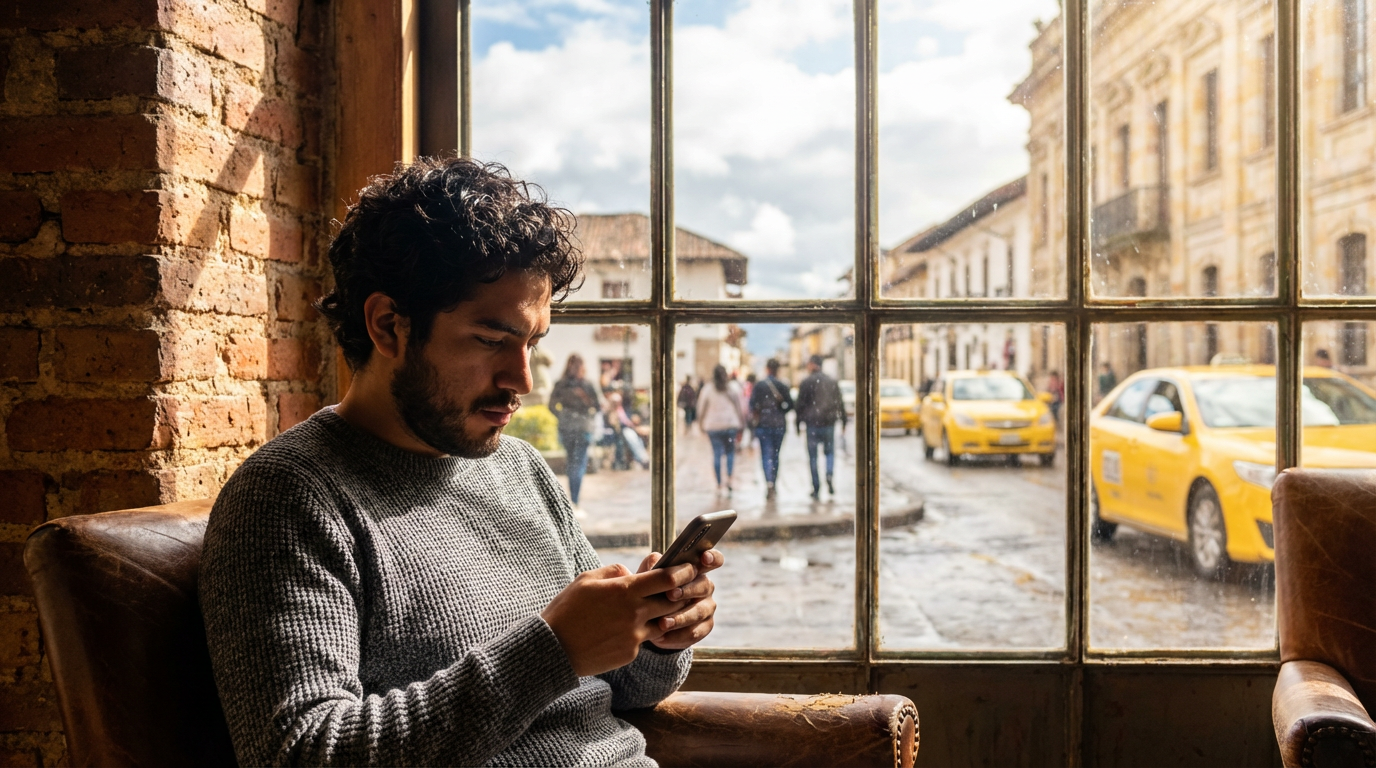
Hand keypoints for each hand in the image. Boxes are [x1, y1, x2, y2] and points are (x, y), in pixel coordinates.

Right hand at [541, 561, 697, 676]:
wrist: (553, 648)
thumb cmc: (566, 609)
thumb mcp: (586, 579)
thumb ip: (614, 571)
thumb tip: (631, 573)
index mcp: (624, 590)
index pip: (666, 578)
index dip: (682, 572)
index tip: (690, 568)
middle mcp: (634, 613)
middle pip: (672, 601)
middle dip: (681, 593)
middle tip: (683, 588)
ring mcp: (634, 635)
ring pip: (662, 622)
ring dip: (662, 615)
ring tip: (653, 610)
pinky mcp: (630, 653)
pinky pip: (643, 640)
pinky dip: (640, 633)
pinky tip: (624, 630)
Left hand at [637, 549, 722, 650]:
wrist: (649, 620)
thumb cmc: (650, 591)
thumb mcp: (646, 577)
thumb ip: (650, 567)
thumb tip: (655, 562)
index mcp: (695, 569)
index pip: (713, 559)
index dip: (712, 557)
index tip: (703, 558)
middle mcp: (705, 586)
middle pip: (704, 585)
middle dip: (687, 590)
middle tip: (670, 595)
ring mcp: (707, 607)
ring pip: (699, 612)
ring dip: (680, 617)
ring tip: (661, 623)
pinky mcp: (704, 627)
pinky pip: (694, 632)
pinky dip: (676, 635)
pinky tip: (661, 637)